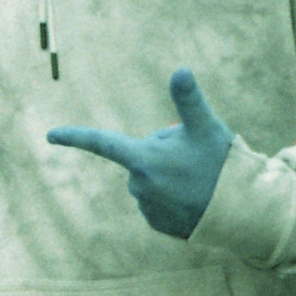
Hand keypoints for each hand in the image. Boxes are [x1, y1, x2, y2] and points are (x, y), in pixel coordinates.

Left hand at [47, 67, 234, 237]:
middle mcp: (138, 185)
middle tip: (194, 158)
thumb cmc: (224, 165)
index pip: (100, 143)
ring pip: (151, 180)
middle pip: (141, 158)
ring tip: (199, 180)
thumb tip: (180, 70)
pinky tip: (197, 199)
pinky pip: (160, 201)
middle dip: (161, 154)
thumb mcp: (206, 128)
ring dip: (170, 176)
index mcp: (142, 159)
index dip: (74, 137)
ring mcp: (147, 208)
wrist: (245, 212)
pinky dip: (175, 198)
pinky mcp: (159, 225)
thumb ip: (188, 100)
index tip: (50, 135)